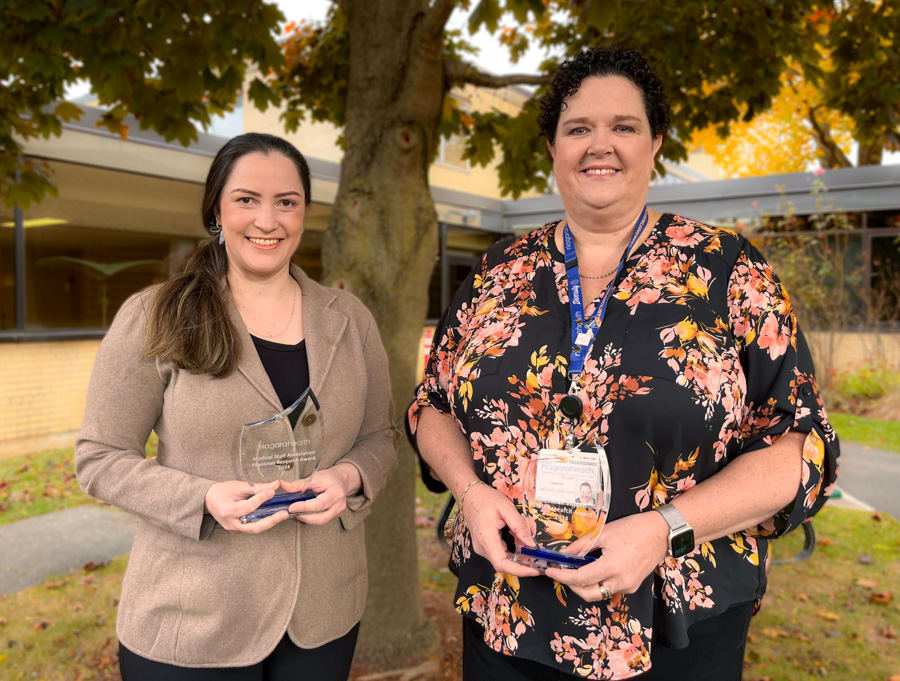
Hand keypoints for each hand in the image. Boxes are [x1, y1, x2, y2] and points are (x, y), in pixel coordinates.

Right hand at [205, 480, 288, 532]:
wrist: (209, 499)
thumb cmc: (222, 491)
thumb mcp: (239, 486)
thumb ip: (257, 487)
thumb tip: (275, 485)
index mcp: (228, 510)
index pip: (248, 507)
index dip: (261, 499)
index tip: (272, 492)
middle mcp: (230, 523)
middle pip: (254, 527)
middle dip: (271, 521)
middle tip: (283, 514)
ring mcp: (233, 529)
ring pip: (254, 530)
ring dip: (269, 523)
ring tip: (282, 515)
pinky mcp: (236, 530)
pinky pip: (251, 528)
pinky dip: (262, 523)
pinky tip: (272, 517)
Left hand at [280, 463, 360, 525]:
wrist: (340, 480)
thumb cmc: (328, 478)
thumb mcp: (313, 478)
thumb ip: (298, 484)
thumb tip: (282, 485)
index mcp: (335, 492)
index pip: (319, 504)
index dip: (304, 507)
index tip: (291, 507)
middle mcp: (339, 504)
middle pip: (321, 517)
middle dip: (304, 517)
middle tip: (292, 512)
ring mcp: (339, 511)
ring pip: (321, 521)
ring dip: (307, 519)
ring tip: (296, 513)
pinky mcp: (335, 515)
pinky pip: (322, 520)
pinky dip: (311, 518)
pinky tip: (304, 514)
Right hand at [459, 482, 540, 577]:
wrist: (469, 495)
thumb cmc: (486, 499)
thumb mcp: (506, 507)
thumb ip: (519, 526)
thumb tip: (531, 544)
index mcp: (486, 538)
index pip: (502, 564)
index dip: (520, 571)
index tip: (535, 570)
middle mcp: (482, 547)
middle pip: (504, 564)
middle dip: (523, 563)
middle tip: (539, 559)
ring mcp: (482, 548)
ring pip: (503, 560)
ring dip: (518, 557)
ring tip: (532, 549)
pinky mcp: (484, 546)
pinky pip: (500, 554)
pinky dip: (513, 552)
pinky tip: (521, 543)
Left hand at [544, 510, 669, 601]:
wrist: (660, 533)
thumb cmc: (633, 528)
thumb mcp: (604, 533)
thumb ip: (582, 545)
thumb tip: (565, 554)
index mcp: (612, 567)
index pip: (580, 578)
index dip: (562, 576)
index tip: (551, 571)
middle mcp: (621, 581)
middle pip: (588, 594)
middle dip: (571, 586)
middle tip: (561, 573)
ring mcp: (628, 586)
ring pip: (598, 594)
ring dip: (584, 586)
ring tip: (576, 570)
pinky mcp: (632, 586)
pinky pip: (610, 590)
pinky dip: (598, 583)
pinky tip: (594, 570)